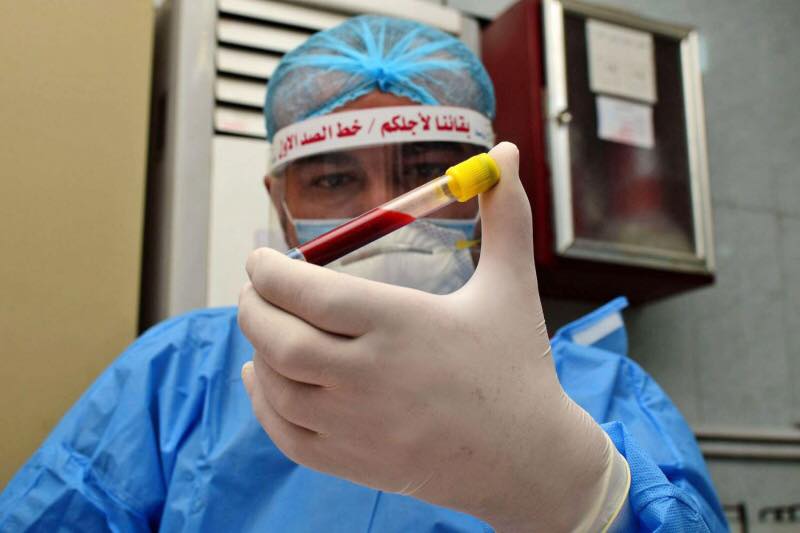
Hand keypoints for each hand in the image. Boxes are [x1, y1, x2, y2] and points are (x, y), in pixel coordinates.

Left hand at [239, 142, 614, 531]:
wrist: (525, 459)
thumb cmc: (516, 368)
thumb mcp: (512, 286)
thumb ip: (506, 216)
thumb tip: (508, 152)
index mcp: (403, 324)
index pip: (309, 293)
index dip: (269, 272)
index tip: (260, 258)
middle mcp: (370, 376)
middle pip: (279, 338)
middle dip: (251, 306)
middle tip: (253, 287)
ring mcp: (357, 425)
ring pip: (276, 384)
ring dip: (257, 348)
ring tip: (262, 323)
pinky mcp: (352, 461)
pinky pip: (285, 433)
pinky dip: (262, 401)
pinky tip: (262, 376)